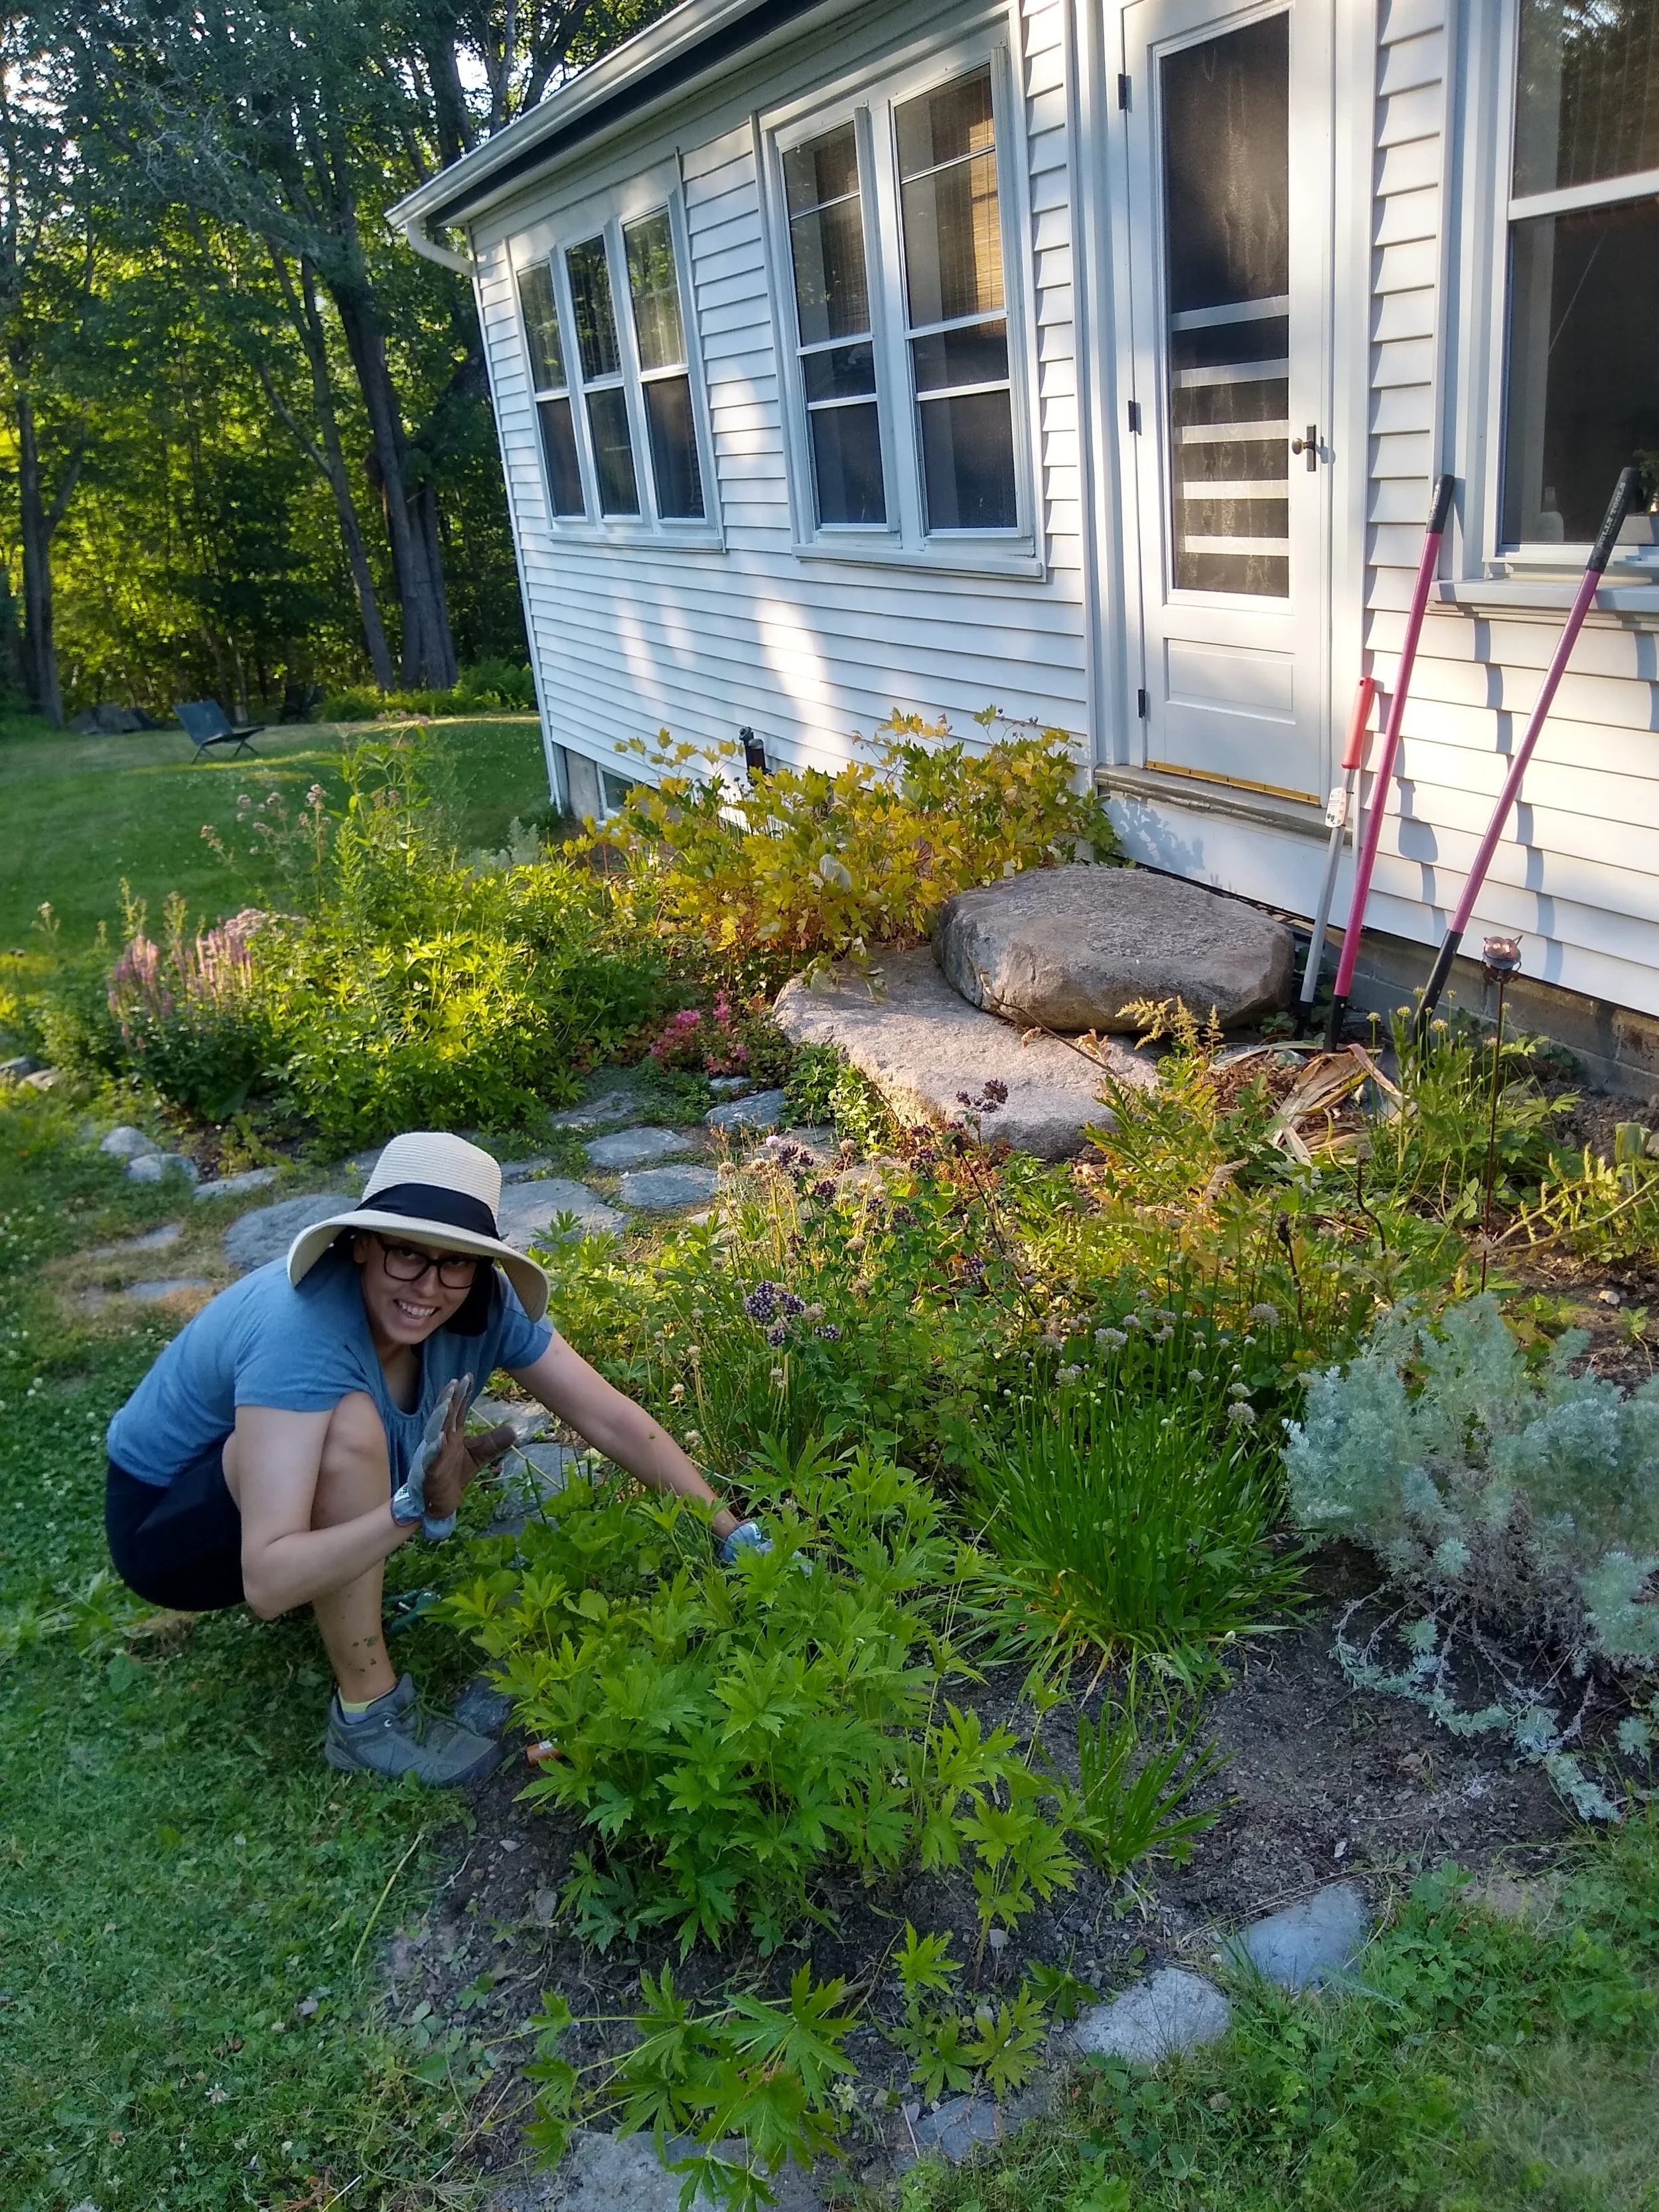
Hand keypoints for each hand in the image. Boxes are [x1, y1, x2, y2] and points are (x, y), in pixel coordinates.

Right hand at [420, 1380, 514, 1521]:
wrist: (439, 1502)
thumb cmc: (453, 1474)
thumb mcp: (477, 1456)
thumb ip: (492, 1443)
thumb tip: (514, 1430)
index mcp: (451, 1434)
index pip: (456, 1411)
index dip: (461, 1394)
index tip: (468, 1376)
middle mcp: (440, 1440)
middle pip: (444, 1416)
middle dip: (448, 1399)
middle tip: (454, 1382)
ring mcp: (433, 1455)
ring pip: (434, 1433)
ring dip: (439, 1418)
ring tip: (447, 1404)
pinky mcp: (429, 1472)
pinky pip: (431, 1459)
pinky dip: (434, 1449)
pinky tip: (439, 1439)